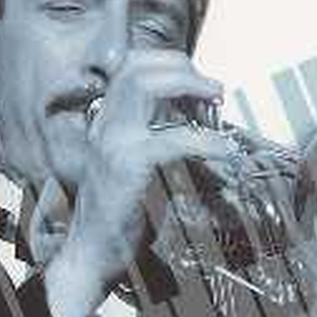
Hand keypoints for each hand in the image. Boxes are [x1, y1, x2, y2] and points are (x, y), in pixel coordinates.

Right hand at [42, 50, 237, 316]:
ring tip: (216, 100)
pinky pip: (173, 139)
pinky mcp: (128, 165)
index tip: (197, 79)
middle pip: (137, 67)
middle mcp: (104, 124)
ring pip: (145, 85)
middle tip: (213, 89)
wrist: (92, 254)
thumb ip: (156, 138)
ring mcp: (113, 142)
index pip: (129, 67)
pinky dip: (206, 140)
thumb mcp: (135, 166)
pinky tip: (224, 150)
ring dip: (189, 86)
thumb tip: (196, 122)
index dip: (167, 63)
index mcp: (105, 121)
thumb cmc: (120, 214)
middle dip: (181, 67)